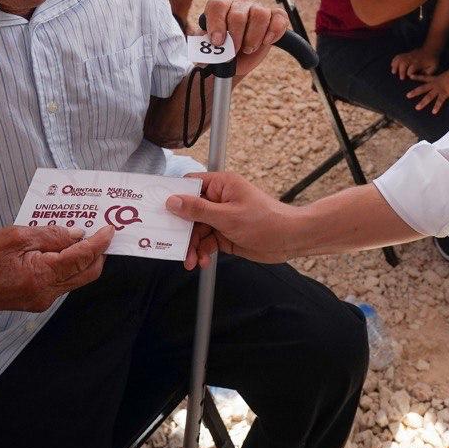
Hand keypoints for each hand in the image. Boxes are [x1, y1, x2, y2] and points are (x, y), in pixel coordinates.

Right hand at [0, 224, 114, 311]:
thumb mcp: (17, 235)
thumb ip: (51, 236)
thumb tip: (77, 235)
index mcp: (42, 276)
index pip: (83, 259)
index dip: (100, 243)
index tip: (110, 230)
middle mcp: (45, 294)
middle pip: (86, 275)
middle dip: (97, 254)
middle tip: (100, 232)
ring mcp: (40, 301)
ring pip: (73, 280)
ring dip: (80, 259)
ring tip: (77, 236)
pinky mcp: (34, 301)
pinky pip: (59, 283)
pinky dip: (65, 266)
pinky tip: (58, 250)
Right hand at [166, 171, 297, 267]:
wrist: (290, 240)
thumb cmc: (265, 221)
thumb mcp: (227, 216)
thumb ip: (198, 210)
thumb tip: (173, 201)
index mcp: (221, 185)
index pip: (190, 186)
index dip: (174, 197)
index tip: (159, 210)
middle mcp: (219, 200)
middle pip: (190, 212)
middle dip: (183, 230)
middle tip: (173, 245)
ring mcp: (222, 218)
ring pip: (197, 230)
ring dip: (192, 246)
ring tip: (191, 261)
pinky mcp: (226, 234)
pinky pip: (207, 242)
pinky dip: (203, 252)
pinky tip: (203, 262)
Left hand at [201, 0, 289, 75]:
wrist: (234, 60)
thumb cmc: (220, 52)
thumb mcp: (207, 51)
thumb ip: (204, 50)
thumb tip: (206, 53)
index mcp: (220, 6)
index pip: (217, 6)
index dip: (217, 24)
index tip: (218, 42)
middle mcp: (239, 3)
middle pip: (238, 14)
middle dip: (236, 37)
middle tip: (234, 50)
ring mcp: (257, 8)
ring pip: (259, 14)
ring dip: (253, 36)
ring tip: (248, 48)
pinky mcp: (274, 17)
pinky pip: (279, 17)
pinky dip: (274, 30)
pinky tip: (266, 41)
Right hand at [391, 46, 439, 79]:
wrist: (430, 49)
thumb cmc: (432, 60)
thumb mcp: (434, 67)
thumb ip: (428, 72)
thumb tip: (420, 76)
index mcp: (420, 62)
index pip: (413, 67)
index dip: (409, 72)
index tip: (408, 77)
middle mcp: (413, 59)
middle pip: (404, 63)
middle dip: (401, 71)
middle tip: (402, 78)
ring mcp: (409, 56)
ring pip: (400, 59)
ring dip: (396, 65)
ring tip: (394, 72)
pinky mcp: (406, 54)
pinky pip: (398, 56)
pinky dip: (394, 60)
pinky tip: (392, 65)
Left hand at [406, 68, 448, 113]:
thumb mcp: (448, 74)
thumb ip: (445, 77)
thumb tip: (446, 78)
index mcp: (435, 79)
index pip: (424, 77)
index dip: (417, 77)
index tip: (410, 77)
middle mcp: (435, 84)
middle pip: (423, 88)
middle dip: (415, 92)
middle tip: (407, 95)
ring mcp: (439, 89)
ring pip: (429, 96)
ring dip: (423, 102)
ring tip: (417, 108)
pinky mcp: (445, 93)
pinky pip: (439, 101)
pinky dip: (437, 106)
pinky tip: (433, 112)